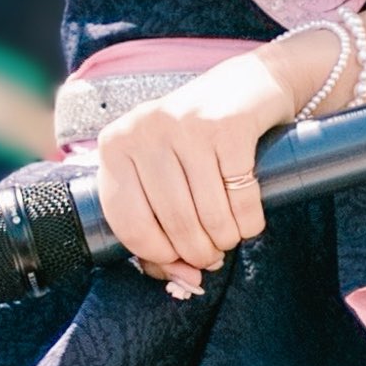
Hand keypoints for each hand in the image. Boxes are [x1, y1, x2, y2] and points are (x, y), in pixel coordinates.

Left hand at [94, 50, 293, 293]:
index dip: (156, 254)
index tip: (179, 263)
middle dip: (198, 252)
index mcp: (116, 143)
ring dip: (226, 240)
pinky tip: (249, 221)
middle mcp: (146, 130)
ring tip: (230, 236)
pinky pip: (240, 198)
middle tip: (213, 255)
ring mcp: (188, 126)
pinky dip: (249, 222)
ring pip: (208, 215)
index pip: (127, 221)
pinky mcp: (229, 126)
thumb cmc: (198, 137)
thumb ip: (159, 222)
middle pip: (172, 222)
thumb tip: (182, 281)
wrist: (249, 84)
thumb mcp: (164, 168)